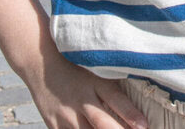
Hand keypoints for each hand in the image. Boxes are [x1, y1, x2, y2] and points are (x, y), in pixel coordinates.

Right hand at [26, 52, 147, 128]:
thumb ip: (114, 77)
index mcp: (94, 82)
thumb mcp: (96, 66)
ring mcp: (66, 114)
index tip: (144, 125)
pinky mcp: (54, 125)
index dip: (130, 114)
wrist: (40, 62)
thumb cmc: (75, 62)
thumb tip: (140, 81)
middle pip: (102, 123)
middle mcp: (81, 99)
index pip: (116, 100)